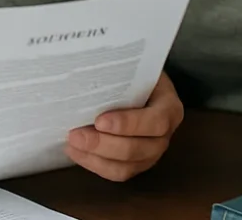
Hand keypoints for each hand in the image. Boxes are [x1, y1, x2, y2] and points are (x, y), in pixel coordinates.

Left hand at [65, 72, 183, 181]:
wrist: (141, 83)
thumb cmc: (135, 74)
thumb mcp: (135, 68)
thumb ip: (120, 74)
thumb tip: (88, 73)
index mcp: (169, 108)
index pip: (154, 122)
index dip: (127, 124)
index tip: (99, 120)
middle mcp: (164, 135)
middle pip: (137, 149)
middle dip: (103, 144)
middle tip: (75, 135)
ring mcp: (152, 153)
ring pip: (126, 167)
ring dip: (95, 158)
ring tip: (72, 144)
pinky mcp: (137, 164)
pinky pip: (117, 173)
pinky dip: (94, 164)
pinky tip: (76, 152)